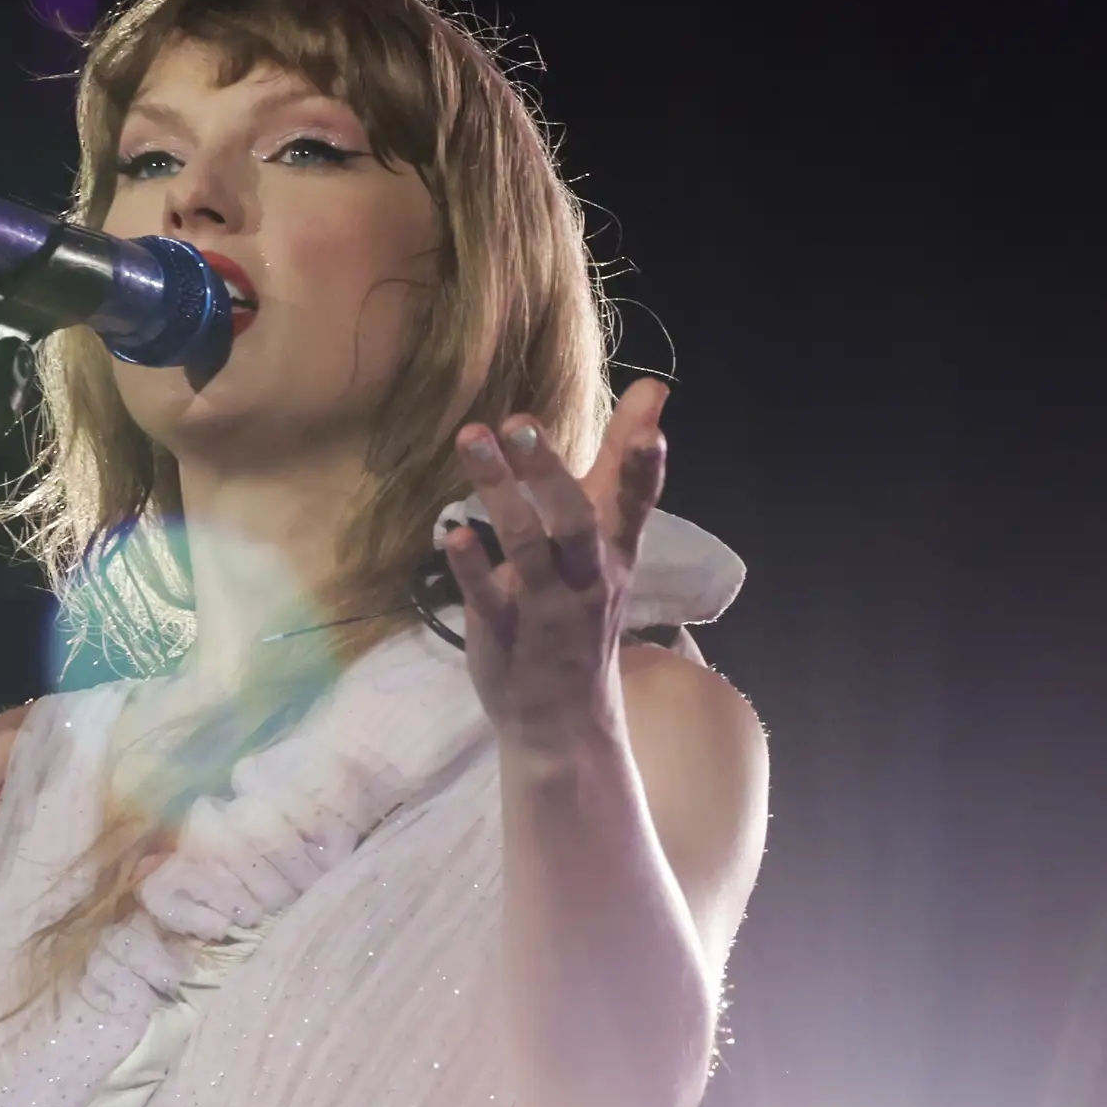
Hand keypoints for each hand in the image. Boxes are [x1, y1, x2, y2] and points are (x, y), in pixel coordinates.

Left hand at [441, 378, 670, 757]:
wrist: (565, 718)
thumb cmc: (582, 609)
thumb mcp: (609, 540)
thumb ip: (622, 466)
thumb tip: (654, 388)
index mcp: (615, 552)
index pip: (636, 505)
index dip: (644, 471)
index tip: (649, 430)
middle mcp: (588, 578)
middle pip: (577, 522)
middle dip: (549, 472)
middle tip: (518, 422)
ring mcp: (548, 609)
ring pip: (529, 548)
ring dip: (499, 494)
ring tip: (471, 440)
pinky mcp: (507, 634)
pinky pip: (489, 598)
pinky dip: (472, 566)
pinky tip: (452, 533)